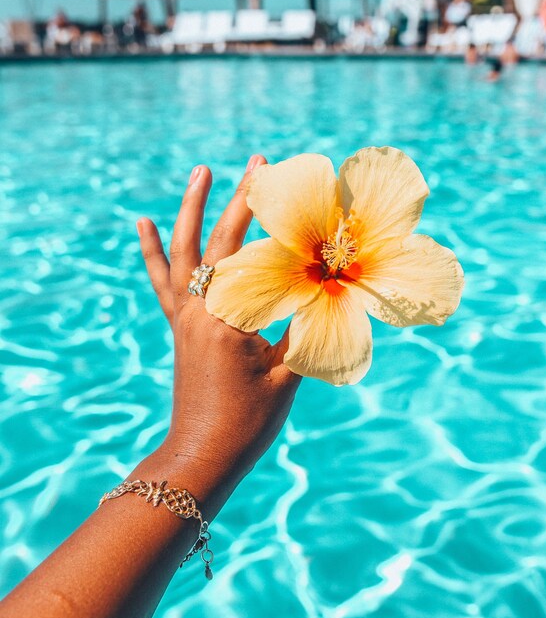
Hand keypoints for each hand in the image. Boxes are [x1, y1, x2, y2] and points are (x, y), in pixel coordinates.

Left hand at [136, 157, 299, 504]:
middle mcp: (200, 310)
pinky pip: (162, 281)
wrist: (202, 456)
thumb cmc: (249, 421)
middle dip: (240, 198)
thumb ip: (304, 327)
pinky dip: (151, 250)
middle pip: (219, 241)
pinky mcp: (179, 327)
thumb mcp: (287, 374)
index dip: (269, 217)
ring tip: (201, 171)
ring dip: (192, 208)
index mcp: (228, 320)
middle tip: (258, 162)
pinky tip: (142, 223)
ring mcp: (184, 317)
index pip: (251, 254)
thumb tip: (330, 288)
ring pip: (183, 251)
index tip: (288, 184)